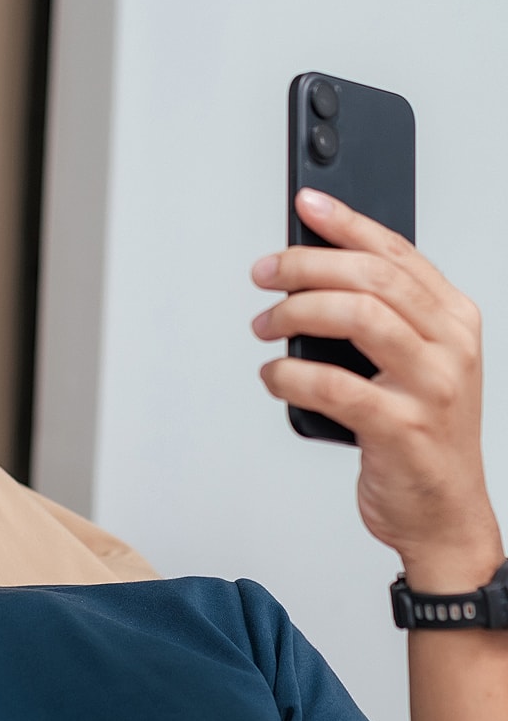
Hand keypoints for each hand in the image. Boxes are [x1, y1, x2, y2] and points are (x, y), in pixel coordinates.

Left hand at [251, 188, 500, 590]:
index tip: (307, 205)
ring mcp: (430, 387)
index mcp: (455, 321)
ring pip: (358, 318)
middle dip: (307, 265)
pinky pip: (334, 385)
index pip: (398, 253)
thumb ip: (381, 321)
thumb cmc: (420, 439)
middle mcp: (450, 347)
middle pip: (373, 278)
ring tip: (264, 325)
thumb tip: (310, 278)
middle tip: (265, 274)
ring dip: (296, 314)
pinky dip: (290, 375)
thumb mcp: (414, 367)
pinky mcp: (401, 429)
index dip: (348, 223)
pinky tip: (272, 377)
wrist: (444, 515)